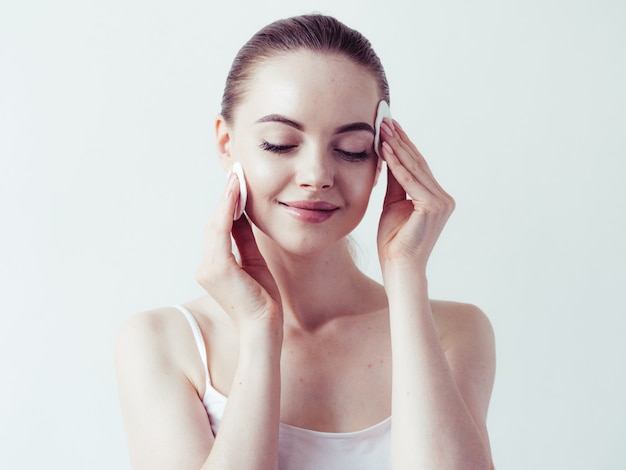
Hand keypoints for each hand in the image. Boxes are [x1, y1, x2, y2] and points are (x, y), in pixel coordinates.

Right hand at [195, 171, 281, 332]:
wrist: (265, 326)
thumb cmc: (263, 299)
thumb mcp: (254, 262)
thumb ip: (244, 239)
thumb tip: (242, 214)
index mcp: (213, 266)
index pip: (219, 228)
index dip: (228, 205)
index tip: (238, 183)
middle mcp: (206, 266)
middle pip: (216, 222)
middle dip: (227, 196)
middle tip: (237, 172)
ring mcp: (209, 267)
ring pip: (217, 223)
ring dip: (228, 198)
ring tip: (237, 177)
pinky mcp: (218, 268)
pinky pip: (222, 231)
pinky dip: (229, 210)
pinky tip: (237, 193)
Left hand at [377, 120, 454, 272]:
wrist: (398, 266)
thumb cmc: (394, 241)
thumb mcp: (393, 204)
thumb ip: (395, 182)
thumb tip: (389, 155)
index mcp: (436, 198)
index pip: (418, 166)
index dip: (404, 146)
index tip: (390, 127)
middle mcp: (443, 198)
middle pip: (418, 163)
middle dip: (401, 141)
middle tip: (386, 120)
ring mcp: (441, 202)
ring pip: (415, 169)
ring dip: (397, 147)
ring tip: (384, 129)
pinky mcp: (433, 206)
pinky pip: (410, 181)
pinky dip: (396, 164)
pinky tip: (385, 149)